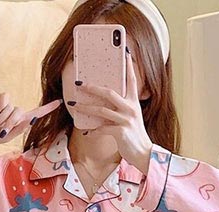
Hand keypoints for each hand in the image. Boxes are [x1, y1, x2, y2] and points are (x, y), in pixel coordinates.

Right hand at [0, 93, 63, 156]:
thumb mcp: (8, 136)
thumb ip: (21, 127)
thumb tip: (33, 117)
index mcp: (19, 122)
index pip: (35, 114)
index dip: (47, 108)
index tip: (60, 102)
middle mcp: (13, 111)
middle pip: (22, 113)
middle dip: (12, 123)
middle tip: (1, 131)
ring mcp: (5, 105)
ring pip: (13, 108)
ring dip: (3, 119)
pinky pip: (6, 98)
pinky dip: (1, 108)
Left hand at [71, 51, 153, 172]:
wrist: (144, 154)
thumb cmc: (134, 137)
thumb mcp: (130, 119)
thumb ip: (120, 110)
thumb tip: (103, 105)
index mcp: (134, 103)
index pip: (131, 80)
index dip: (128, 66)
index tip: (124, 52)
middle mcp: (131, 108)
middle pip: (109, 92)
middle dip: (92, 87)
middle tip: (80, 84)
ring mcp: (126, 120)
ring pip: (101, 110)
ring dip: (85, 108)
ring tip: (74, 105)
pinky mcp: (121, 132)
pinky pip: (102, 129)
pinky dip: (93, 131)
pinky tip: (87, 132)